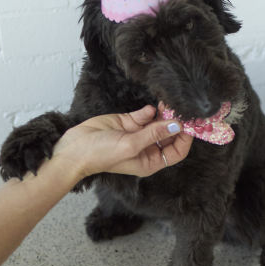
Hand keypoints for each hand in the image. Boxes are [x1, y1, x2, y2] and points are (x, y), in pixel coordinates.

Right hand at [52, 105, 192, 179]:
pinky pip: (145, 115)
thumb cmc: (101, 155)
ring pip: (159, 123)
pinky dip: (149, 111)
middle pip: (170, 135)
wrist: (74, 148)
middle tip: (181, 110)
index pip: (176, 152)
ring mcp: (138, 135)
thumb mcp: (131, 145)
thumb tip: (178, 125)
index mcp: (150, 161)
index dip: (185, 139)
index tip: (190, 125)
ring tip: (167, 104)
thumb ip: (154, 133)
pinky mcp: (128, 122)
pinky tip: (150, 109)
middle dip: (176, 123)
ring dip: (164, 114)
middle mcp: (147, 149)